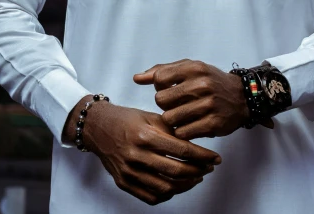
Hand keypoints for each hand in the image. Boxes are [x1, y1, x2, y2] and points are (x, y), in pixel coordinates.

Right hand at [66, 98, 221, 206]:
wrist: (98, 128)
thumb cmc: (126, 119)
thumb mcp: (150, 117)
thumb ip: (171, 130)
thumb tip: (195, 142)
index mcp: (145, 136)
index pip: (182, 150)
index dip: (202, 156)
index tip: (215, 158)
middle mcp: (137, 156)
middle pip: (176, 171)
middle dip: (198, 171)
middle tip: (209, 168)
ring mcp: (129, 172)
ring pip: (166, 188)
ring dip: (186, 185)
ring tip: (196, 177)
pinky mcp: (124, 182)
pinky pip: (151, 196)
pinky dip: (168, 194)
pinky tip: (176, 186)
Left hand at [133, 59, 274, 139]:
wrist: (242, 97)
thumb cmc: (209, 81)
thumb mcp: (189, 68)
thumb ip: (162, 70)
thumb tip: (136, 78)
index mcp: (194, 68)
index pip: (159, 78)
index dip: (160, 87)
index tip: (169, 89)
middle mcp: (202, 85)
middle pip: (161, 100)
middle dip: (165, 104)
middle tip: (175, 104)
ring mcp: (208, 105)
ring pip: (170, 118)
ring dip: (172, 120)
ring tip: (182, 115)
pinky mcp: (213, 124)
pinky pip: (182, 133)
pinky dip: (182, 131)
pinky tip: (189, 125)